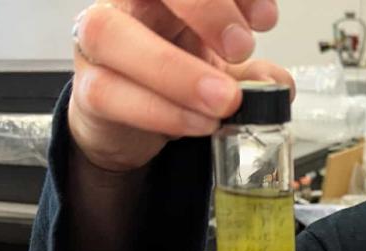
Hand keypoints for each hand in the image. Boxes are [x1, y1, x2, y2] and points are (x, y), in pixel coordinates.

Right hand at [69, 0, 294, 171]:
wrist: (131, 124)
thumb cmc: (175, 81)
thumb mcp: (224, 71)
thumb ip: (253, 73)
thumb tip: (277, 84)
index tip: (264, 19)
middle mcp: (128, 6)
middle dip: (203, 8)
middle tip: (240, 48)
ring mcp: (99, 44)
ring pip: (112, 35)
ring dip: (177, 72)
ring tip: (225, 100)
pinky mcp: (89, 89)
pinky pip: (111, 93)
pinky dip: (163, 111)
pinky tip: (200, 122)